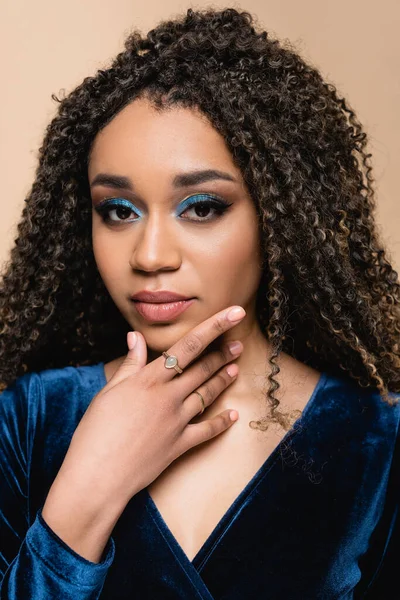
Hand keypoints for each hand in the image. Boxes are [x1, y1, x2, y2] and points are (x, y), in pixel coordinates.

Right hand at [42, 305, 244, 558]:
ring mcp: (177, 421)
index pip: (188, 345)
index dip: (214, 326)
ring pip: (207, 394)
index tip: (234, 313)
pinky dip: (222, 423)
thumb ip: (129, 364)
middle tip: (237, 344)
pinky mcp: (180, 445)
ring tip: (235, 369)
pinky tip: (234, 416)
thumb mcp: (109, 391)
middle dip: (223, 354)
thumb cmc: (95, 431)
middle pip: (202, 368)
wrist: (97, 475)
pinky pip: (207, 431)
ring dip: (223, 380)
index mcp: (149, 380)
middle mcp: (168, 397)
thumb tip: (136, 337)